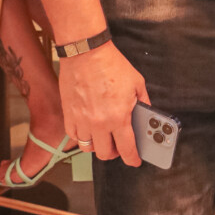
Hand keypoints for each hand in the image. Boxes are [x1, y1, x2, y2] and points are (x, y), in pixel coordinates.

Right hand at [59, 41, 149, 165]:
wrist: (87, 53)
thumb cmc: (112, 65)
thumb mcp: (137, 82)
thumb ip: (143, 101)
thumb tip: (146, 113)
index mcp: (118, 117)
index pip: (126, 148)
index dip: (132, 158)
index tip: (135, 161)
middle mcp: (99, 124)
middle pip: (105, 154)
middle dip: (114, 153)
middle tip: (118, 145)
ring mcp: (82, 121)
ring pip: (88, 148)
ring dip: (97, 145)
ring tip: (103, 135)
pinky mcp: (68, 115)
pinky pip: (74, 136)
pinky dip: (81, 136)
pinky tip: (87, 128)